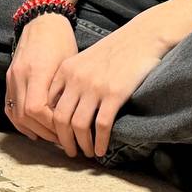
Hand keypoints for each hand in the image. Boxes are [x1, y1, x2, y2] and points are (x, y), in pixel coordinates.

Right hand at [6, 14, 78, 144]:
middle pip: (26, 115)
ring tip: (52, 136)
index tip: (69, 130)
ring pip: (16, 113)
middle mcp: (20, 75)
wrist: (42, 21)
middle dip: (45, 131)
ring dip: (34, 129)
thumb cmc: (61, 41)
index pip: (37, 108)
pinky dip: (20, 122)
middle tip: (64, 139)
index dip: (52, 124)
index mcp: (37, 71)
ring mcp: (12, 77)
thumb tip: (74, 119)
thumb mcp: (69, 65)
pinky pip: (10, 107)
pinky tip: (33, 130)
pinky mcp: (9, 78)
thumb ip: (66, 91)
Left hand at [45, 15, 165, 158]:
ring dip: (82, 144)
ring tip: (87, 153)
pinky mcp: (114, 94)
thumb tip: (64, 106)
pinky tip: (102, 149)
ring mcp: (94, 87)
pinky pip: (101, 125)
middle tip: (70, 152)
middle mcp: (76, 79)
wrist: (141, 37)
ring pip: (78, 126)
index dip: (51, 124)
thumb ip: (72, 79)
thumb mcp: (84, 60)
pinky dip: (99, 141)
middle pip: (60, 119)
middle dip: (63, 140)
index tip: (58, 135)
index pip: (49, 104)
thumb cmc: (114, 50)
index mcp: (65, 70)